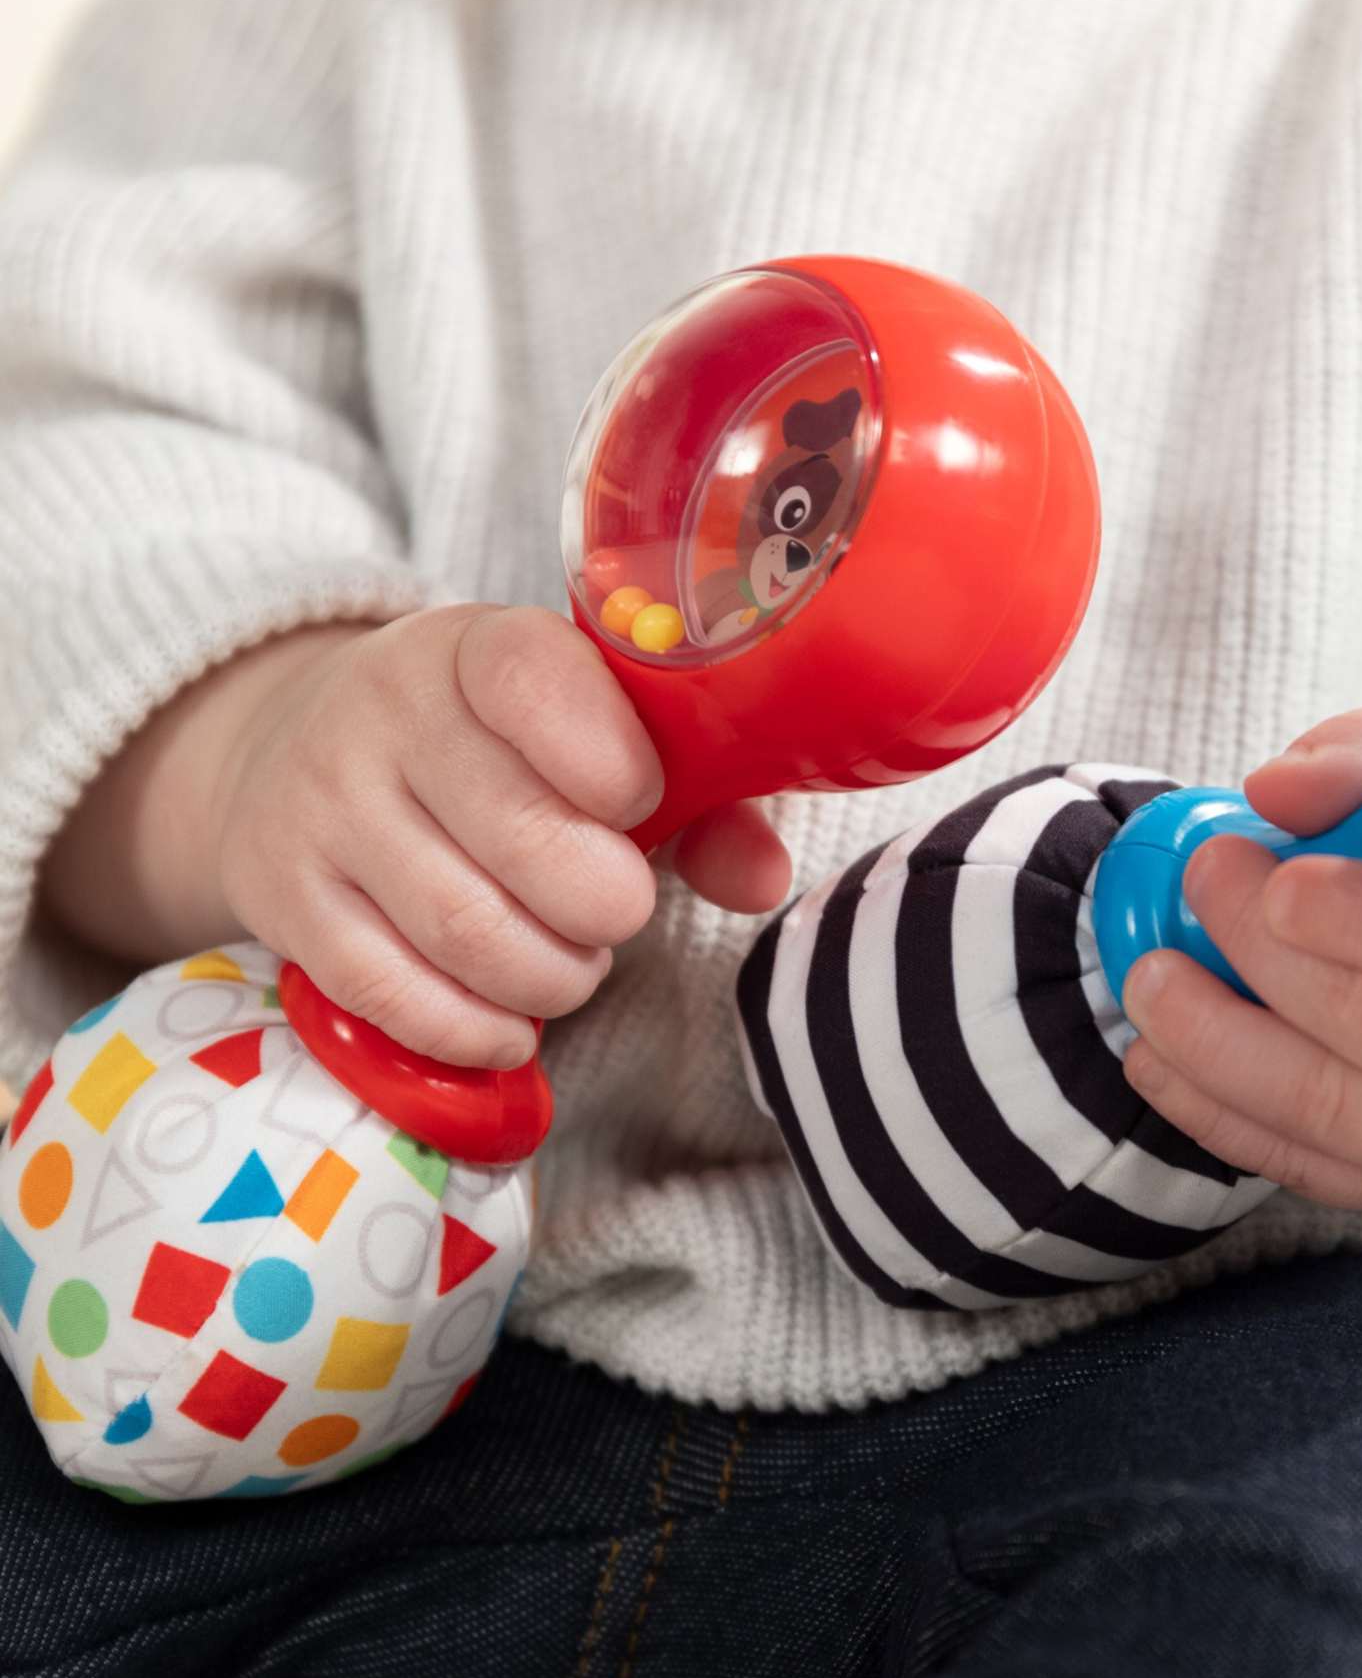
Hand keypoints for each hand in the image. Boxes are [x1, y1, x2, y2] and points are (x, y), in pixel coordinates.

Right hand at [37, 602, 770, 1073]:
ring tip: (571, 960)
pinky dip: (478, 1028)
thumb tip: (762, 879)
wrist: (294, 749)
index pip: (537, 684)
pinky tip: (513, 1020)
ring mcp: (322, 808)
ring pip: (467, 932)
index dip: (613, 763)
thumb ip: (702, 793)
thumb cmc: (496, 747)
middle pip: (525, 839)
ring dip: (553, 976)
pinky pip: (394, 997)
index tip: (640, 799)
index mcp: (475, 648)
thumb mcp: (591, 729)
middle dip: (605, 904)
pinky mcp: (283, 901)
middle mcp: (383, 714)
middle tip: (618, 909)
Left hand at [1118, 709, 1361, 1213]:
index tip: (1270, 871)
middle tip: (1199, 881)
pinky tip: (1158, 1058)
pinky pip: (1307, 1164)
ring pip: (1325, 1105)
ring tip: (1148, 980)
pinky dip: (1214, 1111)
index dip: (1361, 914)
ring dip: (1211, 1043)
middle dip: (1259, 952)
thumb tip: (1277, 788)